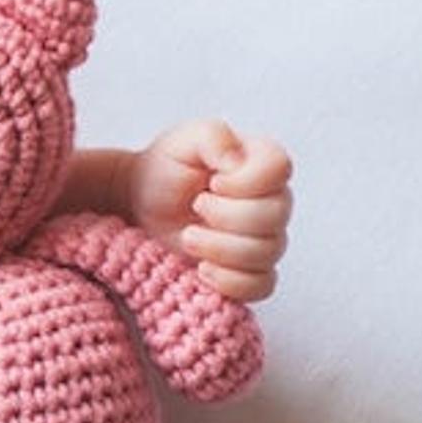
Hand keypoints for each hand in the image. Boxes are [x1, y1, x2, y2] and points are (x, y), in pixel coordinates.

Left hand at [125, 120, 294, 303]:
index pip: (280, 169)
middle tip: (194, 207)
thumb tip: (237, 159)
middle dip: (225, 216)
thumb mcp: (183, 140)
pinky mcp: (250, 271)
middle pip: (274, 217)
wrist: (140, 204)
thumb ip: (213, 136)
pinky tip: (201, 268)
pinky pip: (262, 286)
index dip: (245, 181)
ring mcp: (265, 238)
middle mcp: (273, 200)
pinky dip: (230, 282)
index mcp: (262, 163)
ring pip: (267, 253)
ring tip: (188, 235)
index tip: (213, 182)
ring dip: (219, 247)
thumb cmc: (166, 168)